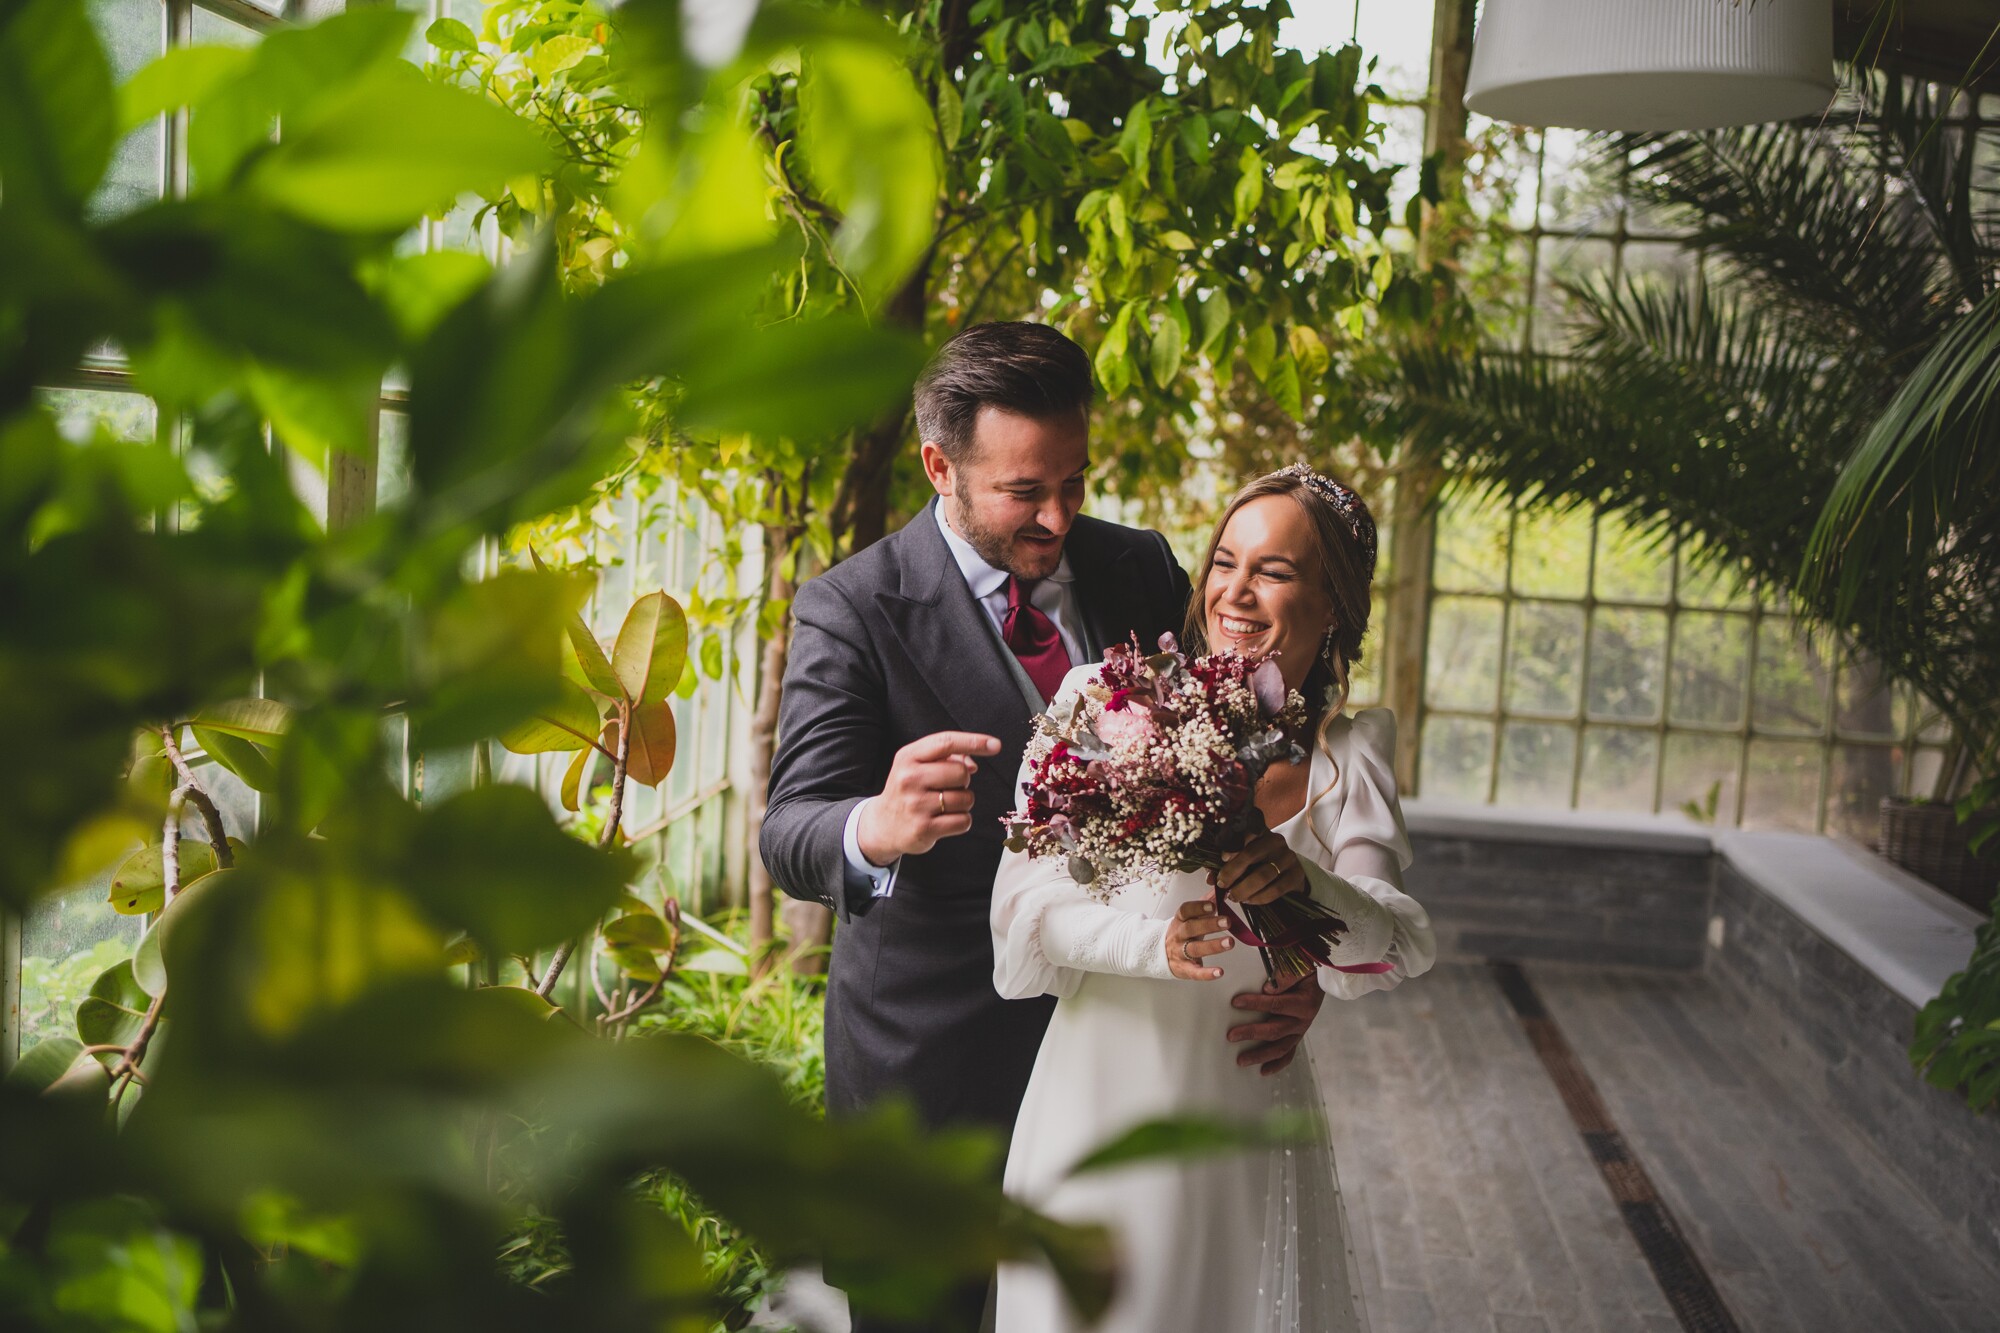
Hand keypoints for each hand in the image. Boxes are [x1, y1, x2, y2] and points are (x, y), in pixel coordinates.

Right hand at [856, 731, 1000, 862]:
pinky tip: (946, 820)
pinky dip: (962, 820)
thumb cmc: (908, 789)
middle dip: (964, 780)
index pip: (946, 742)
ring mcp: (916, 805)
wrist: (882, 824)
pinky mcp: (924, 829)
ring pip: (966, 798)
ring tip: (945, 804)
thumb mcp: (918, 765)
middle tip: (949, 786)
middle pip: (961, 772)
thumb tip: (973, 764)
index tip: (995, 745)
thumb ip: (946, 758)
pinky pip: (963, 821)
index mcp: (908, 757)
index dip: (974, 742)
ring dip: (963, 802)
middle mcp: (909, 779)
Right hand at [1164, 899, 1234, 979]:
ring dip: (1213, 946)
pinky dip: (1207, 973)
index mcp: (1180, 920)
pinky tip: (1219, 972)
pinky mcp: (1184, 969)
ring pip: (1194, 949)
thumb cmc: (1182, 934)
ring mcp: (1180, 953)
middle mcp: (1179, 936)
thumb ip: (1204, 904)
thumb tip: (1219, 890)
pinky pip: (1194, 972)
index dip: (1198, 907)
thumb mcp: (1190, 918)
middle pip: (1191, 928)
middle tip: (1227, 921)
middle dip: (1209, 924)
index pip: (1185, 911)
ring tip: (1230, 942)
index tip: (1213, 905)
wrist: (1161, 954)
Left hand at [1214, 829, 1306, 904]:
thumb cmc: (1261, 865)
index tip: (1222, 858)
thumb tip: (1210, 878)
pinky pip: (1275, 889)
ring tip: (1234, 897)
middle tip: (1222, 885)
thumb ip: (1227, 864)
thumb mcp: (1246, 860)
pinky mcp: (1296, 875)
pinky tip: (1249, 901)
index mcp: (1261, 832)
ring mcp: (1288, 857)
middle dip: (1233, 872)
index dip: (1233, 845)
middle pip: (1251, 855)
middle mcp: (1276, 841)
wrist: (1291, 875)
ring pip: (1263, 875)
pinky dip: (1259, 897)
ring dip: (1244, 888)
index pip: (1246, 833)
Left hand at [1228, 969, 1323, 1076]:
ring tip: (1241, 1061)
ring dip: (1260, 1055)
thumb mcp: (1299, 966)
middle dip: (1251, 1033)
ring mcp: (1300, 1031)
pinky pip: (1288, 1054)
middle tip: (1231, 1036)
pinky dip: (1277, 1064)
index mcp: (1304, 1003)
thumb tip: (1268, 989)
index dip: (1256, 1003)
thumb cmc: (1305, 970)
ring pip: (1280, 1048)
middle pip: (1275, 1031)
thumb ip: (1285, 976)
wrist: (1319, 979)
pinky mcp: (1296, 1036)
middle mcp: (1304, 1020)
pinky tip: (1263, 1071)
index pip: (1276, 1004)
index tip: (1235, 1002)